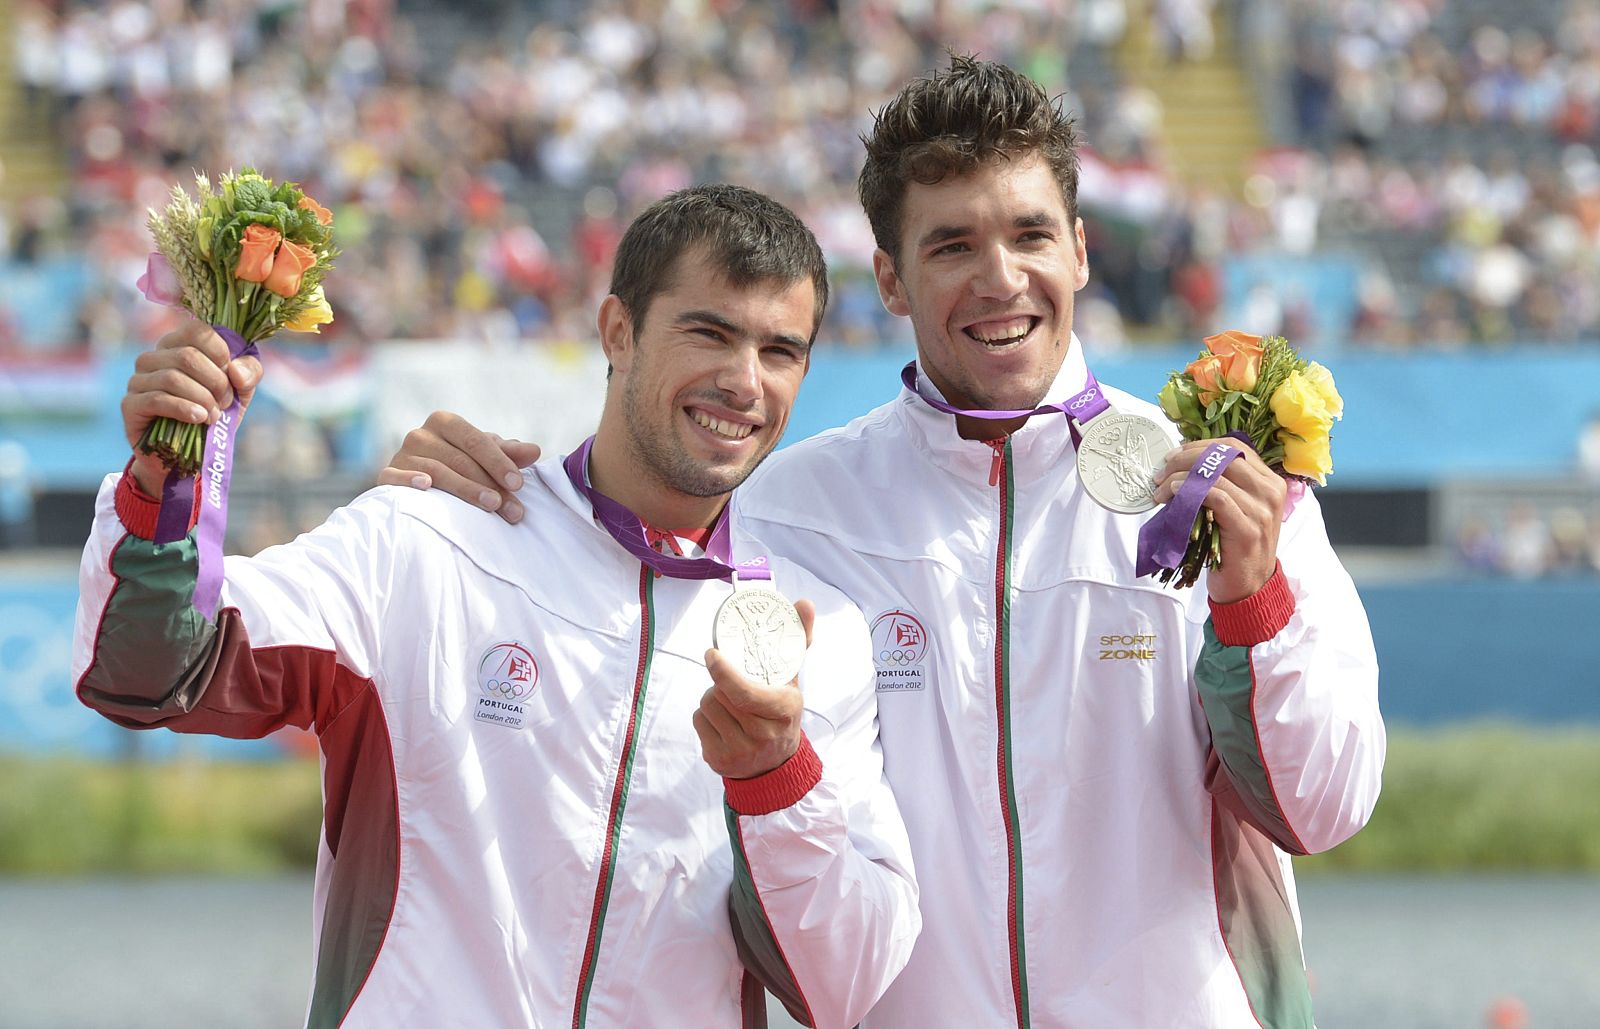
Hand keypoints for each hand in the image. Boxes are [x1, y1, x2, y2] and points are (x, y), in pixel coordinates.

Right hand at [121, 321, 261, 494]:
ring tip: (214, 416)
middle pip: (187, 356)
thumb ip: (249, 373)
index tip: (232, 378)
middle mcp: (153, 357)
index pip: (198, 331)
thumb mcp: (240, 391)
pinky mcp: (131, 404)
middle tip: (226, 403)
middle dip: (216, 382)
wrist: (188, 455)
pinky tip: (199, 418)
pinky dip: (184, 409)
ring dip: (202, 399)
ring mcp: (138, 380)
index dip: (221, 353)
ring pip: (172, 378)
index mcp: (178, 345)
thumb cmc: (213, 413)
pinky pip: (157, 399)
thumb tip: (236, 370)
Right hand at [376, 411, 540, 523]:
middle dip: (490, 485)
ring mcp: (401, 454)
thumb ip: (507, 453)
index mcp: (446, 422)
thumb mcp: (484, 457)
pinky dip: (409, 480)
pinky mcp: (386, 475)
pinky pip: (395, 477)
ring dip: (466, 490)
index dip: (499, 462)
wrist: (417, 480)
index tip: (518, 484)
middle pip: (460, 460)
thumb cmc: (459, 464)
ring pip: (437, 471)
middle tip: (512, 509)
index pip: (475, 440)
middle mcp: (421, 434)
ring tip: (491, 508)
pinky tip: (426, 487)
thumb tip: (535, 450)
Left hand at [694, 598, 814, 779]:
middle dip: (722, 683)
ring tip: (733, 706)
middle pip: (719, 694)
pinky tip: (724, 724)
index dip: (724, 673)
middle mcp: (764, 735)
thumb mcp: (792, 679)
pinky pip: (698, 722)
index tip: (712, 654)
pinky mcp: (719, 761)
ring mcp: (741, 752)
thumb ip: (798, 640)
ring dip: (713, 699)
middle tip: (735, 686)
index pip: (745, 693)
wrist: (775, 764)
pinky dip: (706, 718)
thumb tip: (804, 603)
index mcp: (784, 710)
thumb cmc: (780, 711)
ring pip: (706, 706)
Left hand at [1152, 438, 1285, 602]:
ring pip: (1217, 474)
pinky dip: (1190, 491)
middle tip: (1161, 471)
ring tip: (1161, 489)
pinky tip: (1174, 495)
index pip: (1234, 447)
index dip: (1200, 446)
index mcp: (1269, 481)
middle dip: (1186, 458)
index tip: (1174, 456)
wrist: (1248, 586)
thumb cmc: (1233, 547)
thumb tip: (1182, 464)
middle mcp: (1271, 491)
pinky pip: (1217, 497)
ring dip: (1181, 477)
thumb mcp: (1235, 509)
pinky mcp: (1248, 528)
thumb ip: (1222, 484)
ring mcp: (1262, 510)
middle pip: (1224, 456)